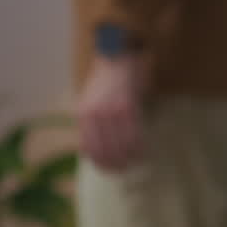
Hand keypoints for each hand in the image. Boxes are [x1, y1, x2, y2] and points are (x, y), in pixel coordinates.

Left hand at [77, 54, 144, 171]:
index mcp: (83, 115)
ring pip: (120, 147)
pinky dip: (139, 148)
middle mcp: (94, 115)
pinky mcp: (127, 107)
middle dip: (117, 165)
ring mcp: (110, 111)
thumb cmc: (107, 81)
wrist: (119, 55)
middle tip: (126, 169)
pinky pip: (133, 136)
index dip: (101, 165)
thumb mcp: (91, 102)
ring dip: (130, 159)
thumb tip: (97, 154)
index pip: (89, 151)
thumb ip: (92, 125)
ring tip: (136, 161)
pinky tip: (143, 151)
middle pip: (105, 152)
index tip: (111, 170)